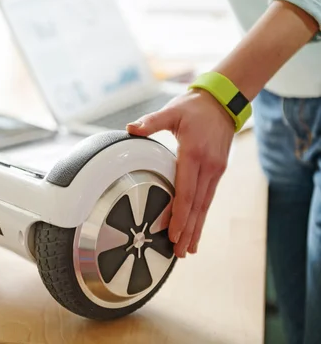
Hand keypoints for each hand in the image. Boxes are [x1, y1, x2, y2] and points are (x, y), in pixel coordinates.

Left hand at [126, 89, 234, 256]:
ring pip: (204, 205)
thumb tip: (130, 129)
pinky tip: (196, 229)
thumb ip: (150, 122)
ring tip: (188, 249)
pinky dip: (201, 216)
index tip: (173, 233)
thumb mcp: (171, 111)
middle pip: (197, 205)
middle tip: (180, 253)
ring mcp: (215, 170)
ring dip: (197, 228)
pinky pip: (208, 198)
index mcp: (194, 154)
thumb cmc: (194, 107)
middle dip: (188, 230)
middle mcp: (208, 166)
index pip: (185, 191)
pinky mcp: (217, 171)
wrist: (224, 101)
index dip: (179, 214)